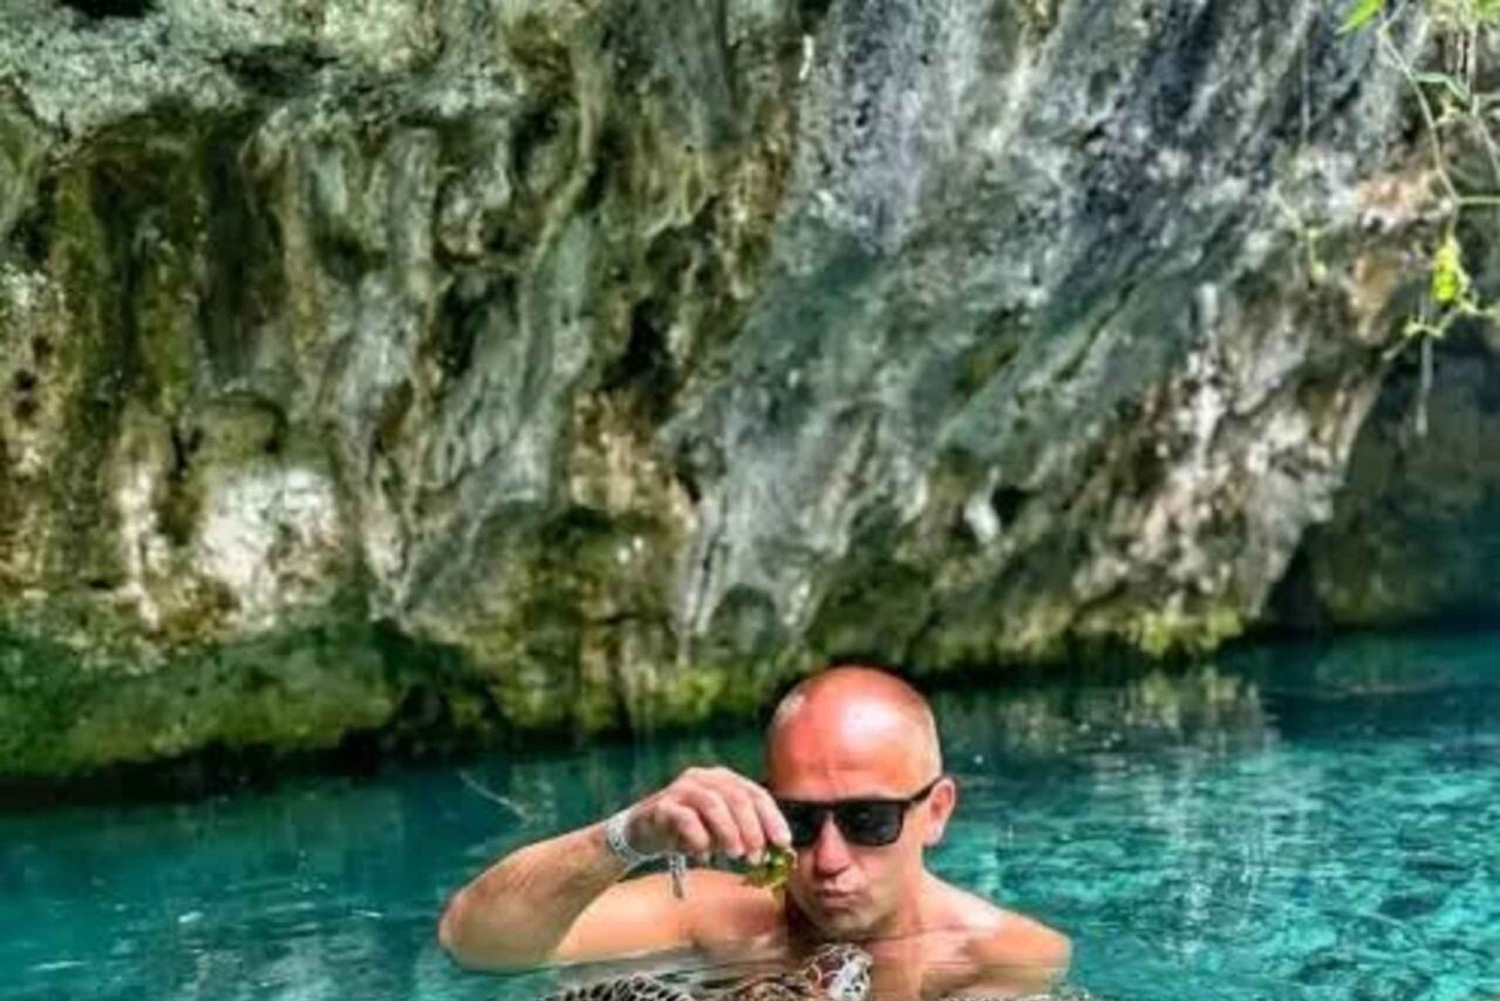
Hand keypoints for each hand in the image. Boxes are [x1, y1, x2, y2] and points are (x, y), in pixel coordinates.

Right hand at [624, 766, 791, 863]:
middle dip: (752, 828)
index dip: (772, 818)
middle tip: (757, 855)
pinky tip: (704, 854)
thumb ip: (746, 835)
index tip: (783, 842)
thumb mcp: (723, 832)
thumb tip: (777, 851)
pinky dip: (699, 838)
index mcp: (723, 779)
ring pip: (712, 804)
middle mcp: (704, 777)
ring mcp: (681, 789)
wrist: (645, 833)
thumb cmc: (692, 831)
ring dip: (729, 832)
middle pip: (737, 796)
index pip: (756, 793)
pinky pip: (684, 819)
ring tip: (736, 854)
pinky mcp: (662, 806)